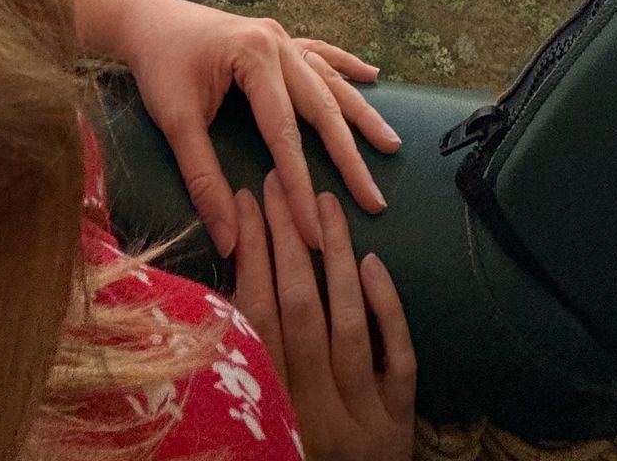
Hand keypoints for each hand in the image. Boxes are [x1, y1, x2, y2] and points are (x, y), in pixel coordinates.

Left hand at [117, 0, 400, 255]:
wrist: (144, 17)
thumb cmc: (157, 66)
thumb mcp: (175, 123)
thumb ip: (202, 179)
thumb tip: (229, 238)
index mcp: (255, 59)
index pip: (285, 135)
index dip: (302, 186)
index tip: (316, 231)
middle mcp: (277, 42)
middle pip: (322, 108)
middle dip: (349, 157)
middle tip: (375, 200)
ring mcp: (280, 37)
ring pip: (329, 81)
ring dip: (360, 113)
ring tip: (391, 144)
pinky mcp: (275, 37)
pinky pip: (320, 53)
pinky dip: (345, 67)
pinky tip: (373, 75)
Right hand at [234, 174, 415, 460]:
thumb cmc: (283, 455)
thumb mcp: (250, 423)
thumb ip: (236, 368)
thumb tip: (218, 288)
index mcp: (266, 410)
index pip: (254, 315)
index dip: (250, 253)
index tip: (243, 201)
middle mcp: (312, 412)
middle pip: (299, 309)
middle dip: (289, 238)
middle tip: (280, 182)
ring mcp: (362, 416)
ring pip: (348, 323)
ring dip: (335, 256)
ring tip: (326, 202)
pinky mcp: (399, 422)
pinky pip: (398, 357)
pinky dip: (387, 310)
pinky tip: (372, 262)